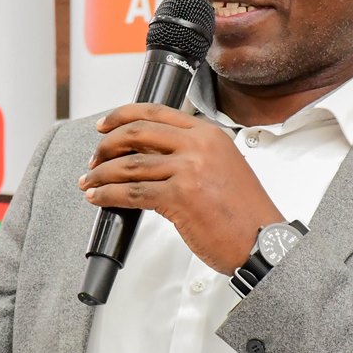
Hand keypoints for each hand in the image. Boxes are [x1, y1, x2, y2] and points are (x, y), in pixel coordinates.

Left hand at [79, 103, 282, 274]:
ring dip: (101, 174)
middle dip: (106, 145)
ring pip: (129, 164)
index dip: (122, 116)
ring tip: (90, 182)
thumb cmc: (245, 212)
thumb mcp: (222, 166)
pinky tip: (100, 198)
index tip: (105, 125)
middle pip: (136, 132)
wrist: (262, 241)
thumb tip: (150, 155)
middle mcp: (198, 146)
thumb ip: (190, 154)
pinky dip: (109, 195)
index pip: (156, 112)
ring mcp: (188, 170)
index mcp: (209, 134)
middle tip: (94, 158)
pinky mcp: (179, 197)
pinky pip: (132, 192)